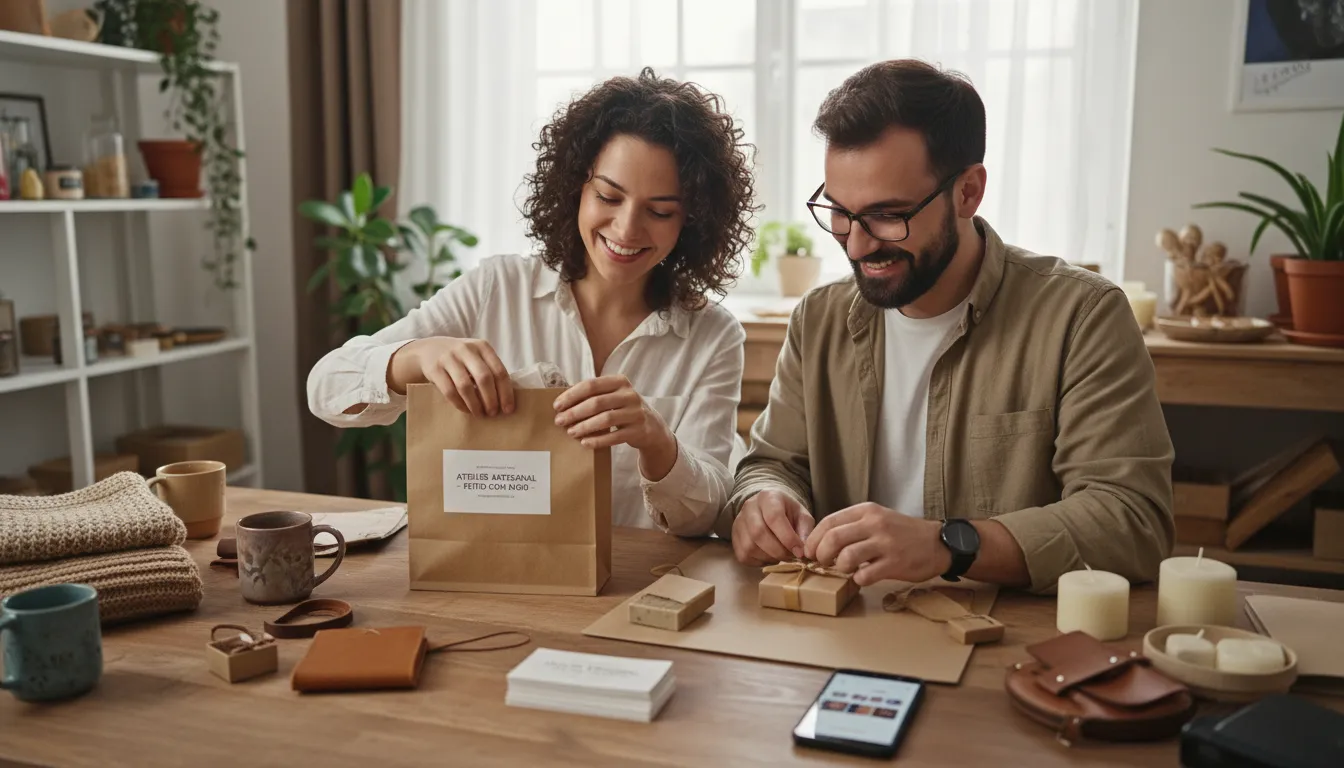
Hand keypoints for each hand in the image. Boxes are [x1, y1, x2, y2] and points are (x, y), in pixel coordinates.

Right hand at [399, 337, 514, 415]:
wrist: (429, 349)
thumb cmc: (461, 358)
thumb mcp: (476, 356)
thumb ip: (489, 370)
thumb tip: (505, 399)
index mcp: (482, 346)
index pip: (499, 371)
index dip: (506, 392)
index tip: (508, 409)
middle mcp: (466, 350)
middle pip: (484, 378)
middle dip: (491, 399)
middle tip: (493, 413)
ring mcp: (449, 358)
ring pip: (466, 386)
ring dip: (475, 404)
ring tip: (480, 414)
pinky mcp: (435, 369)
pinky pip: (450, 391)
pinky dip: (460, 404)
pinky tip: (466, 410)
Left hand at [553, 375, 672, 450]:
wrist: (651, 427)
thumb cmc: (623, 409)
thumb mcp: (614, 396)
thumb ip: (594, 395)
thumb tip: (562, 402)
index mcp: (620, 381)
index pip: (591, 385)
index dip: (572, 395)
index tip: (557, 406)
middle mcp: (630, 395)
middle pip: (596, 402)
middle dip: (574, 412)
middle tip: (559, 421)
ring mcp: (636, 413)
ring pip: (605, 419)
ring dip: (584, 427)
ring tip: (571, 432)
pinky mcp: (638, 430)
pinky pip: (614, 436)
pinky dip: (598, 440)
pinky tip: (585, 443)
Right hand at [731, 490, 814, 565]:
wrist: (769, 509)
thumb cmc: (788, 513)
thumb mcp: (802, 516)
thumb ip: (805, 530)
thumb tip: (803, 550)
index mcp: (768, 497)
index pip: (774, 517)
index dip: (788, 538)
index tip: (799, 552)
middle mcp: (749, 507)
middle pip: (759, 533)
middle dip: (778, 551)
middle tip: (791, 557)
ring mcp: (738, 522)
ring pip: (750, 547)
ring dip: (769, 557)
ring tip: (781, 556)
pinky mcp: (734, 538)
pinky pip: (744, 556)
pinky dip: (759, 562)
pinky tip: (769, 557)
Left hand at [803, 503, 950, 586]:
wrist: (937, 543)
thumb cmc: (902, 533)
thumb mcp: (877, 519)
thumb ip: (852, 526)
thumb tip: (821, 542)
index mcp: (866, 511)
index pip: (829, 522)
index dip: (814, 540)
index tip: (809, 552)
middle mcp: (875, 524)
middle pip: (833, 539)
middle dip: (821, 555)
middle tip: (823, 563)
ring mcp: (885, 543)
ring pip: (847, 557)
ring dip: (840, 568)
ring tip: (845, 570)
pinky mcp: (895, 563)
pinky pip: (865, 575)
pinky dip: (858, 579)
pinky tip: (863, 577)